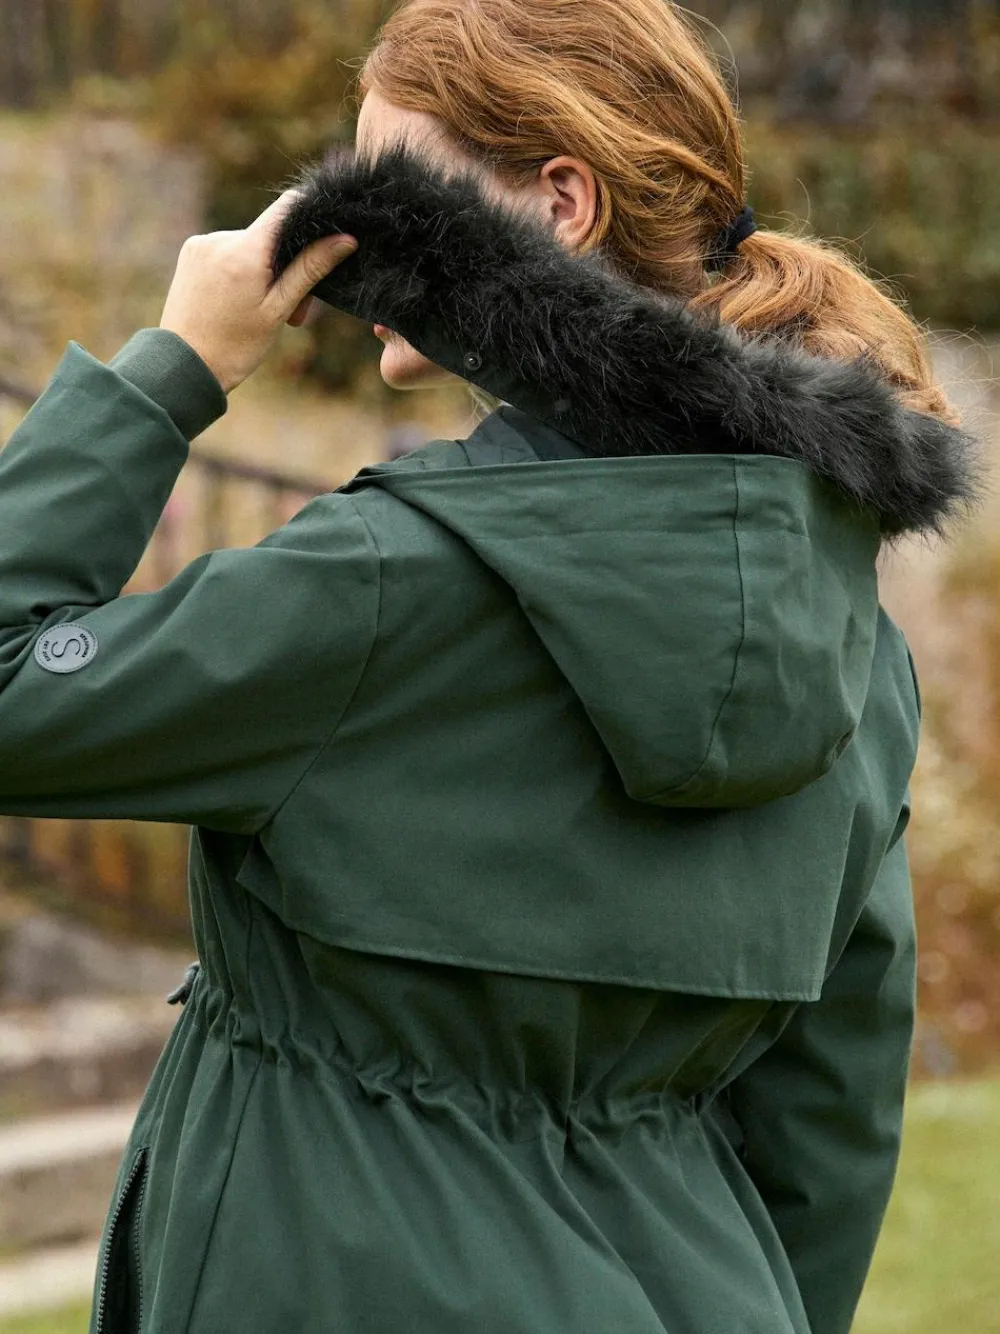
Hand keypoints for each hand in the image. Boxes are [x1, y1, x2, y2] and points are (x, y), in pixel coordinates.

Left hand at [158, 189, 356, 393]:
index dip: (311, 217)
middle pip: (270, 235)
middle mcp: (221, 238)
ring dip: (262, 270)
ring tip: (260, 310)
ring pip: (249, 245)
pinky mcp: (191, 252)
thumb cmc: (235, 346)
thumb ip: (310, 269)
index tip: (324, 242)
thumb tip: (345, 239)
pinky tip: (237, 300)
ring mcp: (202, 243)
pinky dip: (240, 269)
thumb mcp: (279, 309)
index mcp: (245, 251)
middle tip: (293, 310)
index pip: (288, 207)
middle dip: (286, 266)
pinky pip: (227, 251)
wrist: (184, 366)